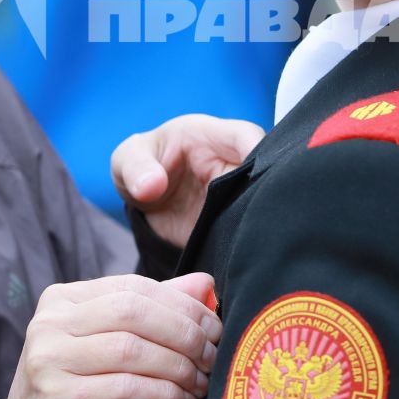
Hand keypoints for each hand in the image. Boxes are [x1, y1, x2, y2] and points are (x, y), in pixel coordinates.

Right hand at [0, 272, 220, 398]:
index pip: (133, 287)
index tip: (213, 327)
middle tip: (212, 355)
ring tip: (200, 383)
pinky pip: (126, 389)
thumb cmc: (75, 388)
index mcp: (63, 299)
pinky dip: (163, 394)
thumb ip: (153, 310)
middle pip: (134, 313)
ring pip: (133, 350)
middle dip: (184, 333)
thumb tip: (206, 284)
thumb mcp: (108, 342)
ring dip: (179, 367)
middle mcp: (51, 323)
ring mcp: (51, 360)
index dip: (181, 304)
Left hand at [112, 114, 264, 248]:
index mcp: (214, 137)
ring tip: (252, 243)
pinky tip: (246, 262)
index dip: (256, 152)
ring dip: (262, 223)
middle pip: (268, 173)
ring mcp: (240, 195)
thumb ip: (136, 168)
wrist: (147, 198)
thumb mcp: (129, 159)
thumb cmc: (142, 165)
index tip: (254, 175)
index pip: (247, 136)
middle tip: (257, 218)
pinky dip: (251, 247)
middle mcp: (236, 164)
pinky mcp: (236, 224)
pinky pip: (250, 234)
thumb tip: (150, 187)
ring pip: (266, 205)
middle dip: (269, 193)